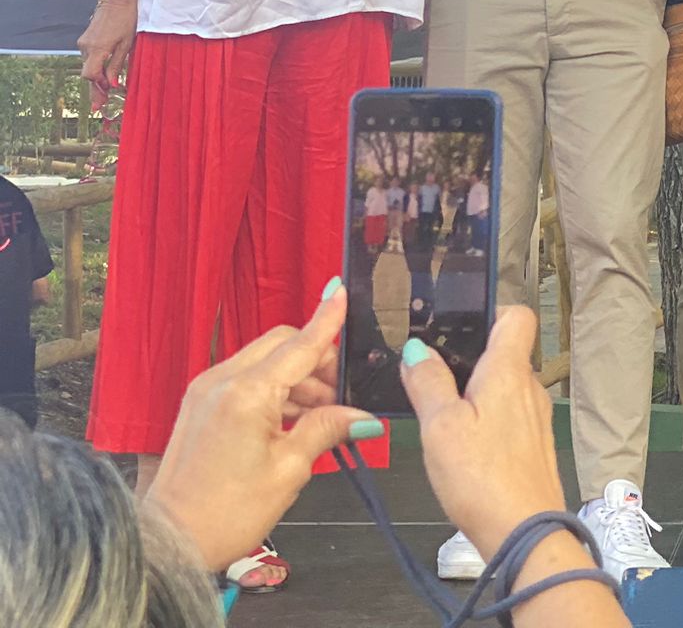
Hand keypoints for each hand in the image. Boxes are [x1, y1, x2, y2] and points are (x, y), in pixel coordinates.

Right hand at [78, 0, 138, 111]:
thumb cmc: (127, 19)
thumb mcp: (127, 43)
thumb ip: (117, 64)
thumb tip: (112, 84)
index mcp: (97, 48)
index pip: (90, 75)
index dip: (98, 86)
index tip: (107, 94)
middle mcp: (86, 47)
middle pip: (87, 74)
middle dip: (94, 90)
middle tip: (99, 107)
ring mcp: (84, 42)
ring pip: (88, 66)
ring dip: (96, 78)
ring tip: (104, 93)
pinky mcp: (85, 39)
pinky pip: (89, 58)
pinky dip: (95, 67)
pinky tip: (104, 74)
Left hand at [147, 284, 375, 570]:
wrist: (170, 542)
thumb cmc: (226, 512)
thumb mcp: (290, 470)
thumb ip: (327, 430)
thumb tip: (363, 416)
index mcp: (248, 393)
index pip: (300, 344)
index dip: (326, 319)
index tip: (341, 291)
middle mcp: (222, 381)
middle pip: (281, 345)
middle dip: (316, 359)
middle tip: (342, 394)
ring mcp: (206, 390)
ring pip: (265, 361)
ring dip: (297, 378)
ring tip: (320, 416)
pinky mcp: (199, 405)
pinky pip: (246, 379)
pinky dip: (274, 390)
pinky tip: (291, 421)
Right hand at [403, 307, 566, 558]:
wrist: (524, 532)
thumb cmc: (481, 476)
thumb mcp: (441, 426)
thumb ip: (428, 383)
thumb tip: (418, 349)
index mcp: (509, 370)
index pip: (516, 315)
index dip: (489, 311)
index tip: (454, 327)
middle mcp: (530, 386)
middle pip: (504, 352)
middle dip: (469, 358)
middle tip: (429, 374)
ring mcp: (536, 417)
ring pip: (504, 386)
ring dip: (475, 391)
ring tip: (439, 411)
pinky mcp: (533, 445)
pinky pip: (508, 414)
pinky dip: (485, 418)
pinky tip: (461, 443)